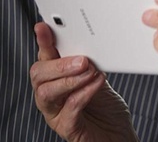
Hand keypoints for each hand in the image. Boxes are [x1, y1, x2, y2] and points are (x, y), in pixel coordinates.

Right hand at [30, 22, 138, 141]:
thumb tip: (85, 43)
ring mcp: (55, 112)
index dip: (42, 41)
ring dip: (70, 79)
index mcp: (55, 78)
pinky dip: (83, 93)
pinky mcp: (66, 128)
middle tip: (82, 60)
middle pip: (38, 74)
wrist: (119, 135)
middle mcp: (50, 95)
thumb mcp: (98, 77)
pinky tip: (97, 84)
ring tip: (90, 71)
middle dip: (59, 64)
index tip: (43, 27)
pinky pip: (69, 108)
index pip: (44, 56)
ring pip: (47, 92)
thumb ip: (88, 63)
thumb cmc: (107, 107)